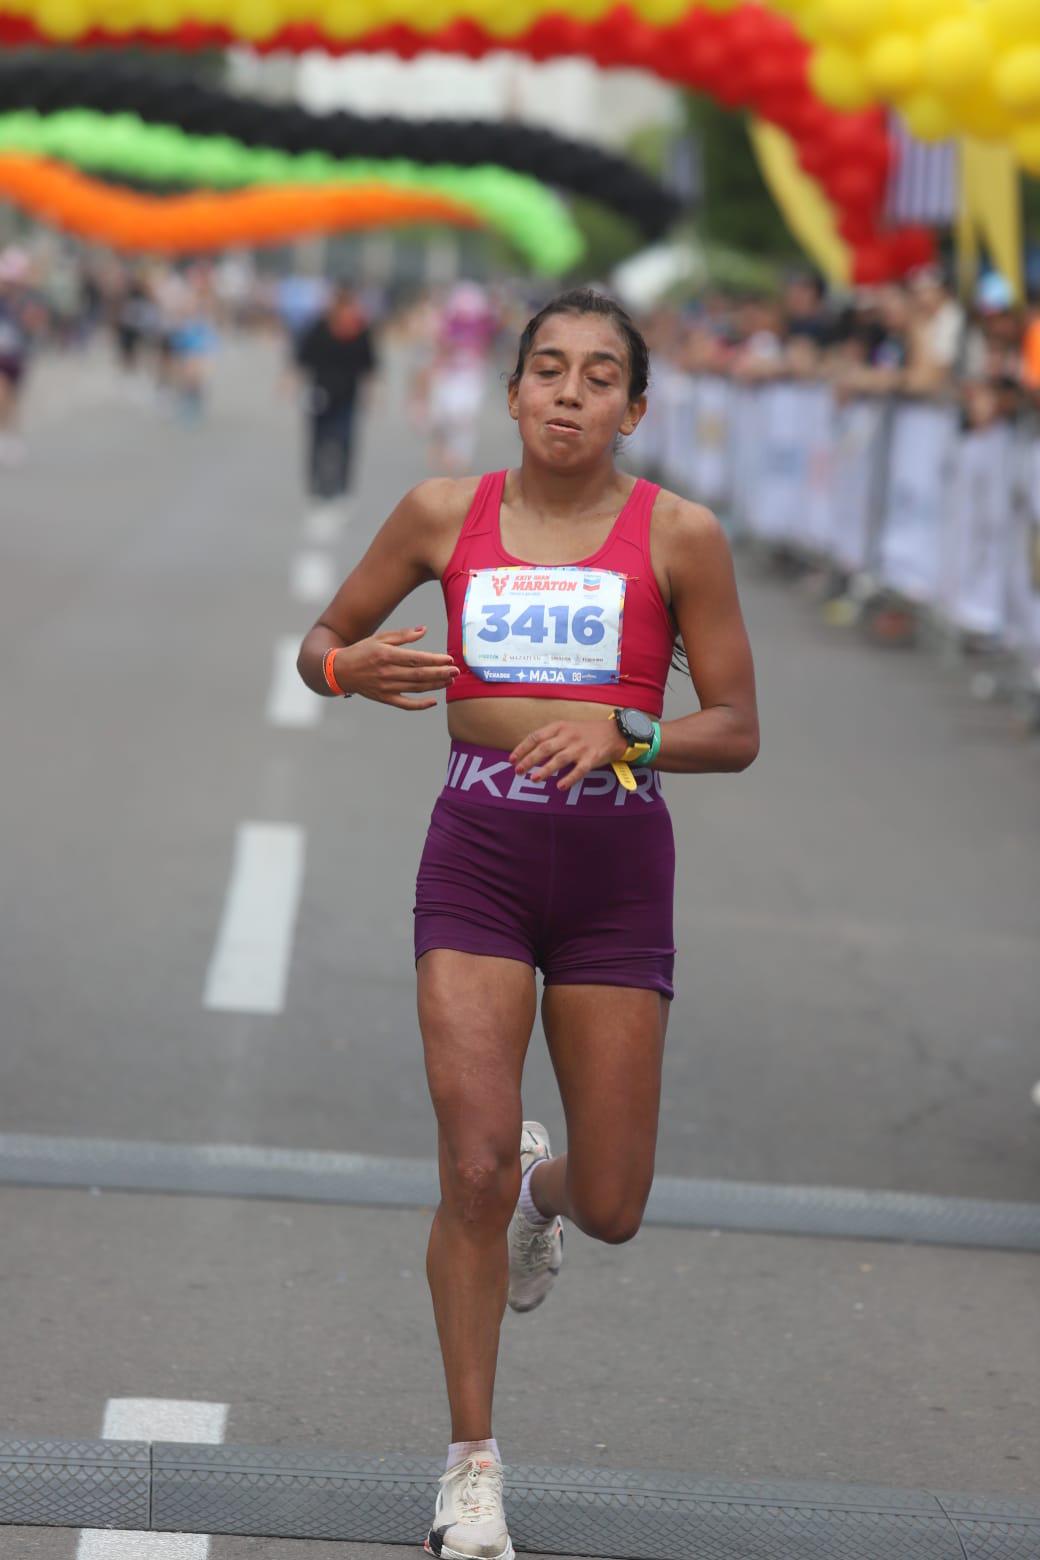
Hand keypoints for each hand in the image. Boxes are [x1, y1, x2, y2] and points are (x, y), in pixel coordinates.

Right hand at [335, 626, 458, 710]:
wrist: (339, 671)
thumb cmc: (361, 651)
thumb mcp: (379, 638)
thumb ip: (403, 635)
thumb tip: (424, 630)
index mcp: (386, 655)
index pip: (415, 659)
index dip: (434, 660)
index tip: (449, 659)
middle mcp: (387, 672)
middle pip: (419, 675)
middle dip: (440, 673)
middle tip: (456, 671)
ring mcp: (386, 687)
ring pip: (416, 688)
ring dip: (435, 685)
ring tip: (450, 681)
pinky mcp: (384, 698)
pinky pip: (405, 704)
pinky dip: (420, 705)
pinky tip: (433, 701)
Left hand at [510, 718, 627, 790]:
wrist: (615, 732)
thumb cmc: (586, 732)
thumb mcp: (567, 728)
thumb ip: (550, 737)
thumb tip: (528, 753)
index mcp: (560, 727)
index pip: (536, 736)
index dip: (522, 748)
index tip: (512, 759)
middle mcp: (568, 736)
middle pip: (545, 748)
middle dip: (529, 760)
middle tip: (518, 771)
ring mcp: (580, 747)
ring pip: (560, 759)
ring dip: (545, 769)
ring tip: (534, 779)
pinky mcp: (592, 758)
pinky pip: (579, 770)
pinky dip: (569, 778)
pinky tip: (560, 786)